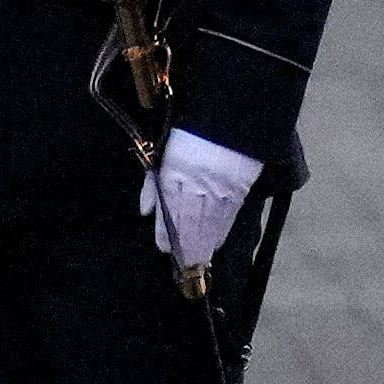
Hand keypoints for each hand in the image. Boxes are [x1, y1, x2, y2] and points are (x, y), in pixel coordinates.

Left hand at [142, 130, 261, 271]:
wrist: (229, 117)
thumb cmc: (189, 133)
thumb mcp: (163, 154)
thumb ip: (152, 185)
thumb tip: (144, 212)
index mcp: (173, 174)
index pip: (168, 211)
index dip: (167, 233)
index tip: (165, 250)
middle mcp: (194, 184)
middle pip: (189, 221)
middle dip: (186, 246)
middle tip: (185, 266)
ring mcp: (218, 187)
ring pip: (209, 222)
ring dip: (203, 244)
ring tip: (199, 261)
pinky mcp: (239, 187)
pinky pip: (228, 215)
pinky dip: (220, 231)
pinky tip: (215, 243)